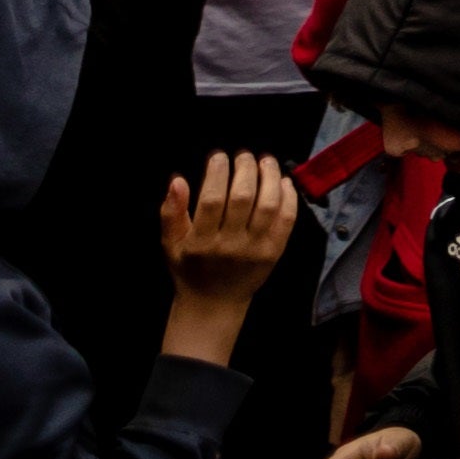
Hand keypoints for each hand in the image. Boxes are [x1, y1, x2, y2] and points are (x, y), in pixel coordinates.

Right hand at [158, 151, 301, 313]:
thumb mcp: (171, 244)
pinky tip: (283, 181)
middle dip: (245, 169)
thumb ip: (171, 212)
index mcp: (201, 242)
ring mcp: (255, 248)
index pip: (211, 200)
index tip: (219, 156)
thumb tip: (177, 180)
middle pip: (243, 198)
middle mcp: (230, 245)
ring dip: (270, 177)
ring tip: (265, 161)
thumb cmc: (190, 269)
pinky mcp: (275, 251)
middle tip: (244, 155)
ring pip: (268, 205)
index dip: (217, 173)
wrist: (214, 303)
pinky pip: (287, 219)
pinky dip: (288, 196)